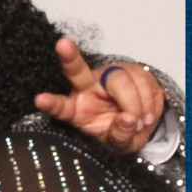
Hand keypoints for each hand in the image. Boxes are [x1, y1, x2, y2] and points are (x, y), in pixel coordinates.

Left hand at [34, 37, 164, 154]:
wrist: (141, 123)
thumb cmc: (118, 134)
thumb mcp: (118, 146)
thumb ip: (120, 136)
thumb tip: (129, 119)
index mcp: (76, 110)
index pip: (61, 107)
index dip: (52, 104)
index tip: (40, 100)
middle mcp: (87, 87)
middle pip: (80, 72)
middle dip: (70, 59)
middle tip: (62, 45)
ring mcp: (108, 75)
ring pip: (122, 82)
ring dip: (138, 106)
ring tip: (142, 123)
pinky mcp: (130, 69)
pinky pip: (144, 81)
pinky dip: (151, 102)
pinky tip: (148, 113)